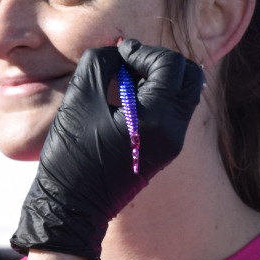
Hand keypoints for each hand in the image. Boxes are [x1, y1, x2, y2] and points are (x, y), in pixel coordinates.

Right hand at [10, 40, 204, 259]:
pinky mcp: (164, 151)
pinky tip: (126, 100)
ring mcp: (172, 144)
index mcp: (156, 119)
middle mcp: (173, 132)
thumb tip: (119, 51)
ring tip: (125, 81)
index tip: (118, 54)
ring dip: (159, 78)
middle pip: (189, 76)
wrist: (71, 208)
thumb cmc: (70, 157)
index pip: (170, 65)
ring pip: (184, 93)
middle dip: (160, 61)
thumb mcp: (78, 100)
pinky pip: (173, 111)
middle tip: (128, 63)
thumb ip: (99, 63)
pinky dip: (156, 96)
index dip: (143, 51)